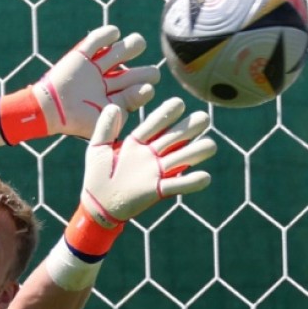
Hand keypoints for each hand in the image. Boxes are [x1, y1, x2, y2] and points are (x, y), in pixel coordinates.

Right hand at [32, 25, 160, 138]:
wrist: (49, 110)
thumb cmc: (77, 121)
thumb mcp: (104, 121)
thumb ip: (124, 110)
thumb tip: (147, 91)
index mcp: (112, 102)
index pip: (135, 94)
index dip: (144, 90)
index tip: (147, 90)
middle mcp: (106, 84)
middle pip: (131, 74)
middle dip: (143, 73)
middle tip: (152, 74)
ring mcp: (94, 69)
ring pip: (118, 54)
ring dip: (131, 47)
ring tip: (139, 44)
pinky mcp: (81, 55)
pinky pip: (96, 41)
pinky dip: (107, 35)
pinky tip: (116, 34)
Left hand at [80, 97, 215, 227]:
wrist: (97, 205)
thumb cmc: (96, 176)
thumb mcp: (97, 148)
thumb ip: (105, 128)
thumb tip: (113, 106)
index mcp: (138, 143)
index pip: (155, 124)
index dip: (167, 114)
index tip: (178, 103)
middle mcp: (151, 155)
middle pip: (174, 138)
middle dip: (188, 129)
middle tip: (202, 119)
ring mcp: (156, 172)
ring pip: (181, 159)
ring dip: (196, 153)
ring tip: (210, 145)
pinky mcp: (158, 190)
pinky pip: (177, 185)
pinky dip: (191, 182)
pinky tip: (205, 177)